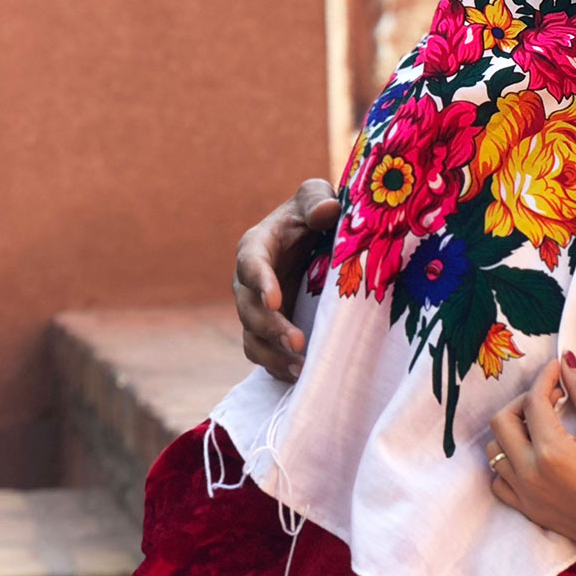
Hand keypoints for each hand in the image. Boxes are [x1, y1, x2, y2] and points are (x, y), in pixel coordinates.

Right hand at [234, 179, 339, 381]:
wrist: (317, 239)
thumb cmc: (315, 213)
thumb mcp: (316, 197)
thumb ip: (317, 200)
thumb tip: (327, 210)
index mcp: (256, 246)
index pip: (251, 264)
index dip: (260, 283)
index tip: (274, 301)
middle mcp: (249, 281)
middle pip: (248, 309)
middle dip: (271, 328)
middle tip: (298, 343)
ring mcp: (256, 308)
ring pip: (253, 337)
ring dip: (273, 355)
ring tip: (301, 369)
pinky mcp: (268, 329)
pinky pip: (262, 353)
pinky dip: (277, 367)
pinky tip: (300, 378)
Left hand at [487, 354, 575, 575]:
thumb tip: (567, 364)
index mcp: (551, 451)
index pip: (534, 401)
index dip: (545, 378)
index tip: (556, 368)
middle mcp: (529, 473)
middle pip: (502, 422)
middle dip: (523, 401)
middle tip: (550, 397)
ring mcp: (523, 494)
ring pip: (496, 450)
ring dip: (514, 430)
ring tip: (541, 425)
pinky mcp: (525, 509)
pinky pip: (499, 480)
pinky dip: (508, 462)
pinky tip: (531, 455)